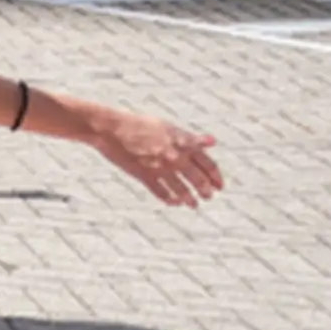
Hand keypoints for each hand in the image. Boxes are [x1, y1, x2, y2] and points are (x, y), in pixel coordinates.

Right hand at [89, 107, 222, 206]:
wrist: (110, 128)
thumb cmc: (140, 125)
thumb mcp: (168, 128)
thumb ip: (191, 139)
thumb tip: (213, 142)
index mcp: (182, 143)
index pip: (208, 164)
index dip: (216, 177)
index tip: (220, 186)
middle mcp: (174, 156)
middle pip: (197, 178)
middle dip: (205, 190)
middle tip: (209, 196)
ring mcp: (158, 166)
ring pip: (180, 188)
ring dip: (189, 198)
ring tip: (193, 204)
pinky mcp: (143, 174)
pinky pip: (160, 191)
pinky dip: (168, 198)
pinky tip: (173, 202)